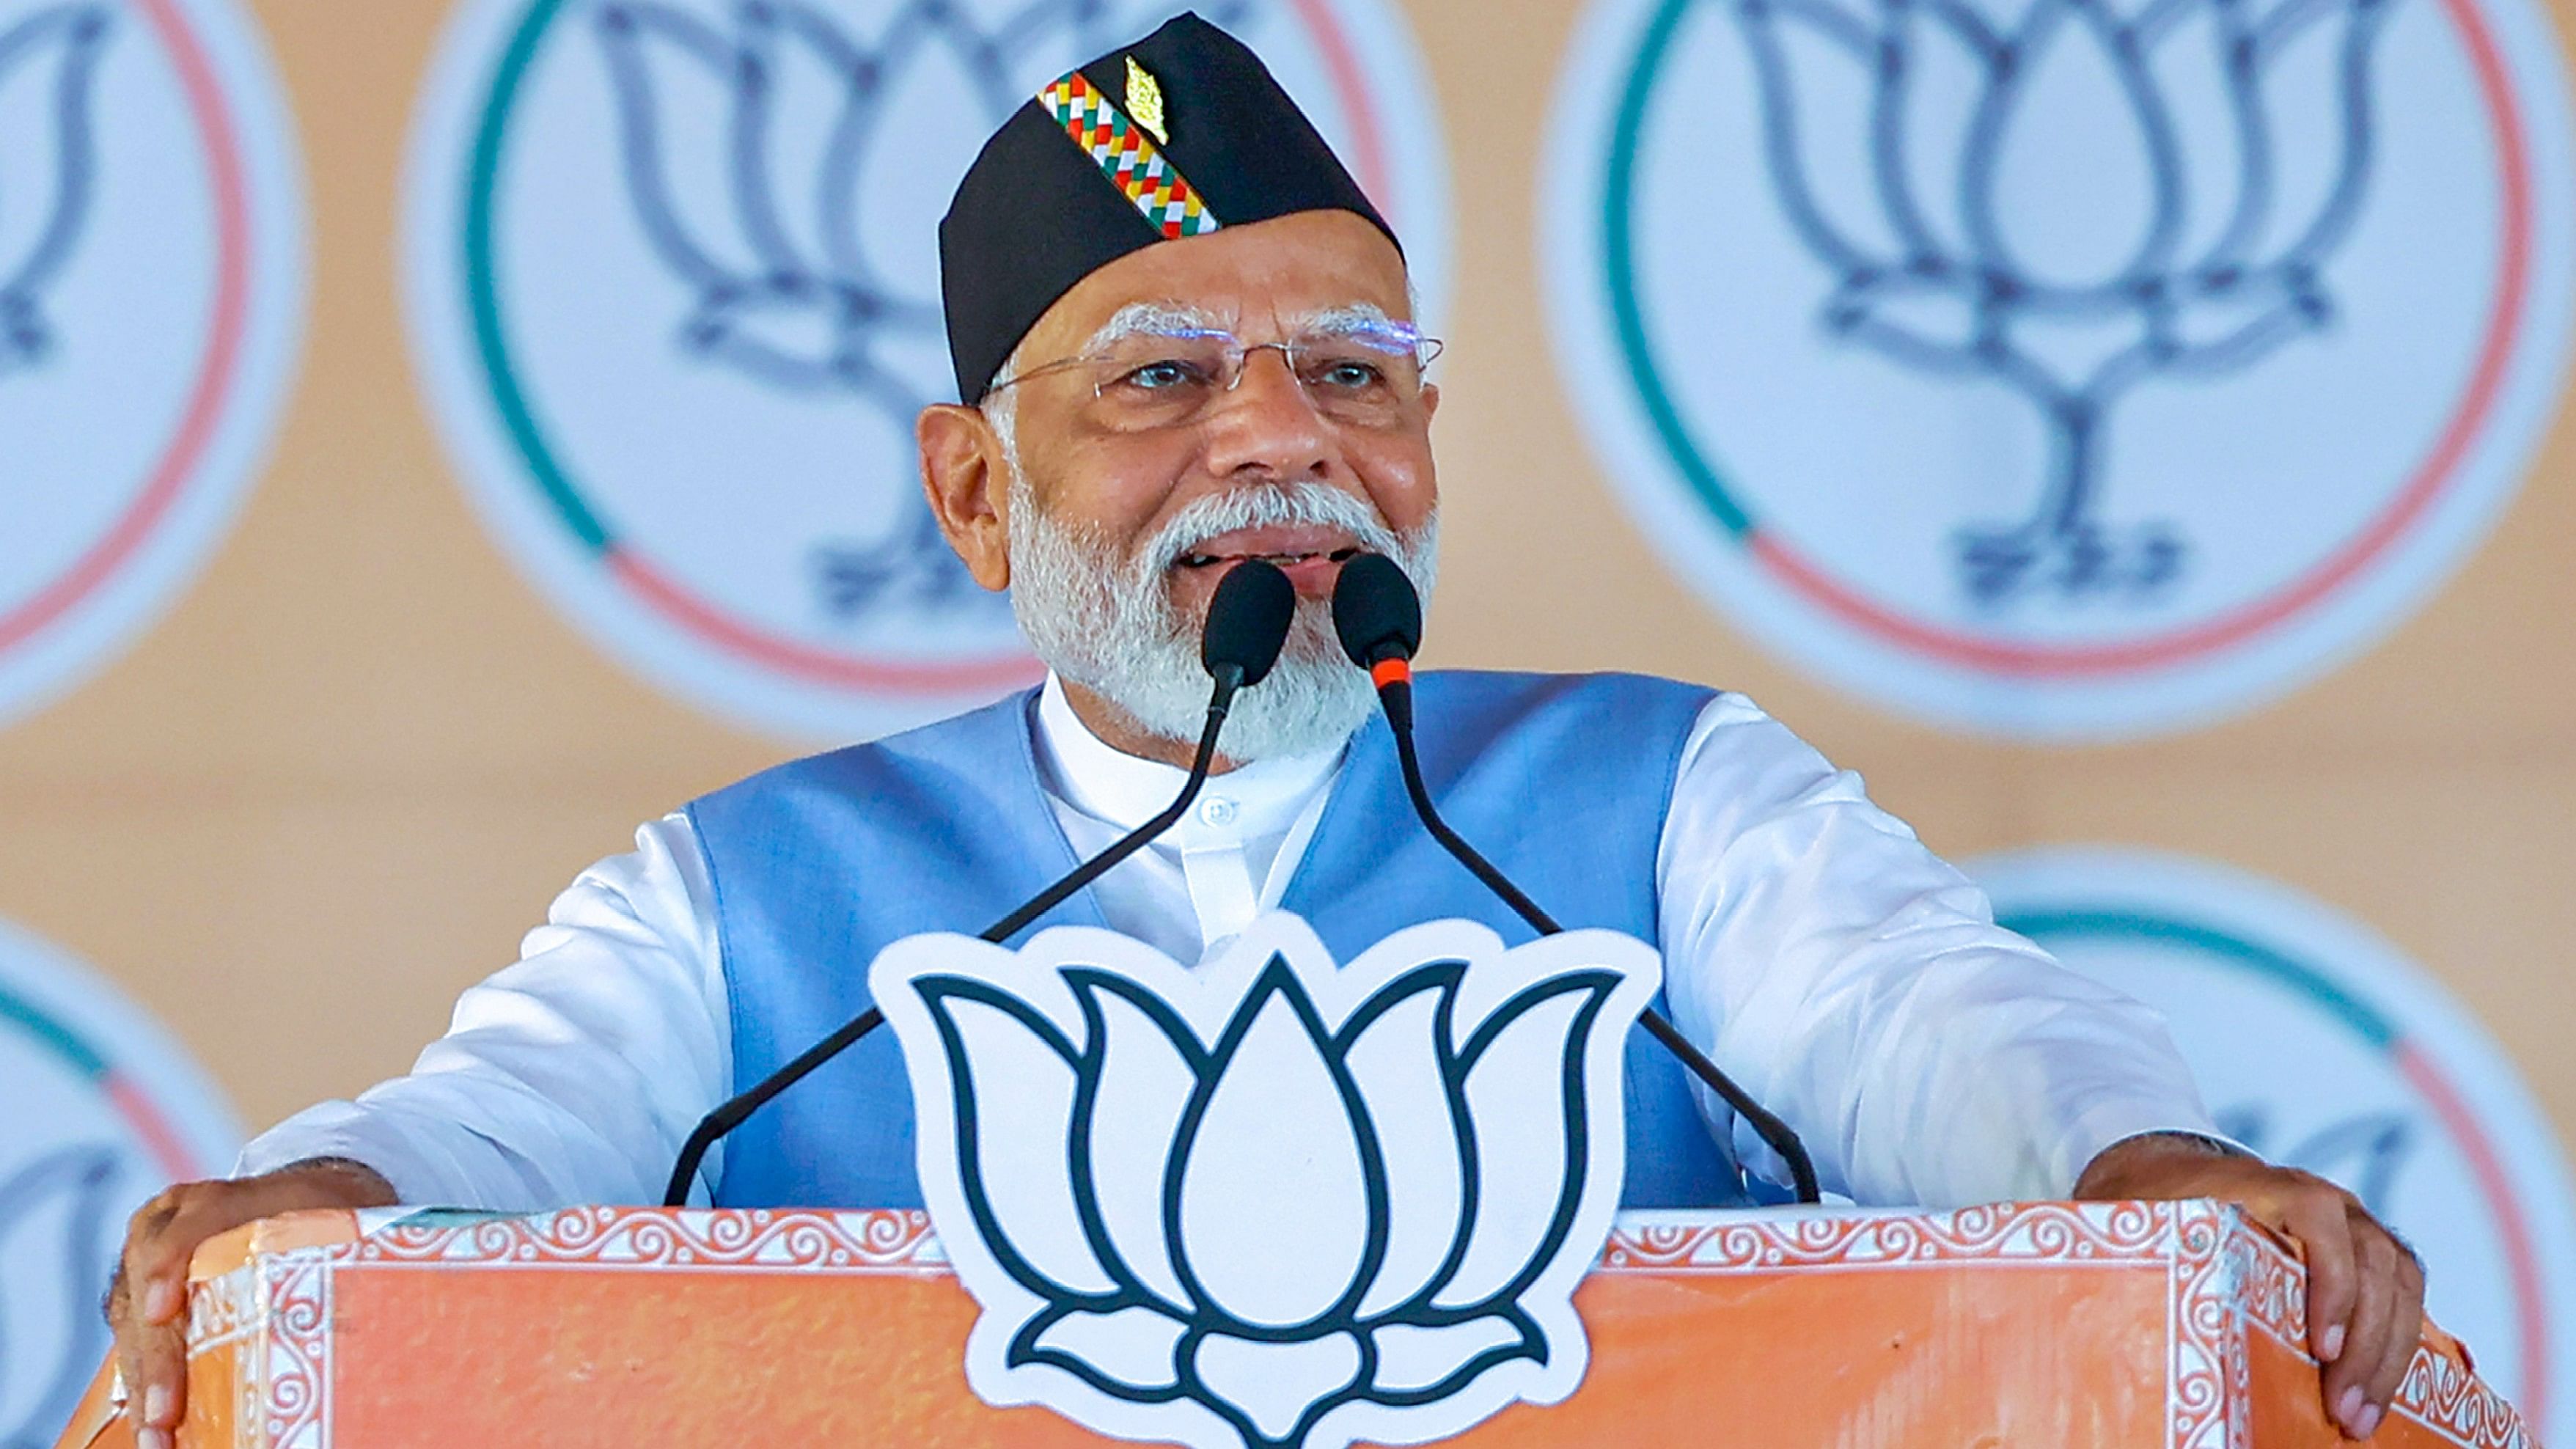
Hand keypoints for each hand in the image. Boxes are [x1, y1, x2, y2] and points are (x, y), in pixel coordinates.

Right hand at [107, 1158, 396, 1448]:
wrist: (304, 1196)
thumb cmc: (325, 1215)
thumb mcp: (341, 1217)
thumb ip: (349, 1250)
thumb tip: (391, 1318)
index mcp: (222, 1197)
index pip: (189, 1225)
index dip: (169, 1264)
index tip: (163, 1313)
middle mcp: (172, 1221)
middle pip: (150, 1284)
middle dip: (156, 1355)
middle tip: (166, 1413)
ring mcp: (148, 1258)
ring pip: (130, 1318)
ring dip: (142, 1382)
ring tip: (159, 1436)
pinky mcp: (140, 1295)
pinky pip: (131, 1338)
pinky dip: (141, 1384)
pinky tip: (153, 1429)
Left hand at [2077, 1133, 2422, 1439]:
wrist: (2170, 1172)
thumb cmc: (2158, 1207)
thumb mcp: (2146, 1225)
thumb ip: (2150, 1261)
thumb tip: (2131, 1339)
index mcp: (2266, 1183)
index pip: (2319, 1217)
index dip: (2330, 1283)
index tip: (2322, 1347)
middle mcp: (2323, 1198)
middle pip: (2372, 1262)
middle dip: (2367, 1345)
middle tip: (2345, 1412)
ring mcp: (2352, 1222)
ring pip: (2399, 1281)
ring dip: (2389, 1355)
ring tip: (2362, 1417)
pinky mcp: (2367, 1251)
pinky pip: (2403, 1293)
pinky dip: (2399, 1343)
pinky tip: (2379, 1391)